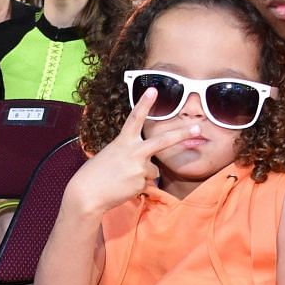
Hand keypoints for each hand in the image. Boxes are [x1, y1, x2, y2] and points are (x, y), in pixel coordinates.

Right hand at [63, 90, 200, 216]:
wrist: (87, 194)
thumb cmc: (96, 173)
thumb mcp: (112, 154)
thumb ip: (130, 152)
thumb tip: (148, 164)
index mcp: (123, 141)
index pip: (135, 118)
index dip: (144, 103)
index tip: (153, 90)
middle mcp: (134, 152)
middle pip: (163, 141)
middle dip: (182, 134)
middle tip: (198, 128)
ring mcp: (139, 168)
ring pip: (153, 171)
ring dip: (143, 175)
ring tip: (123, 179)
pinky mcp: (141, 183)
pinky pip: (147, 184)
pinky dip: (137, 186)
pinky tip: (123, 188)